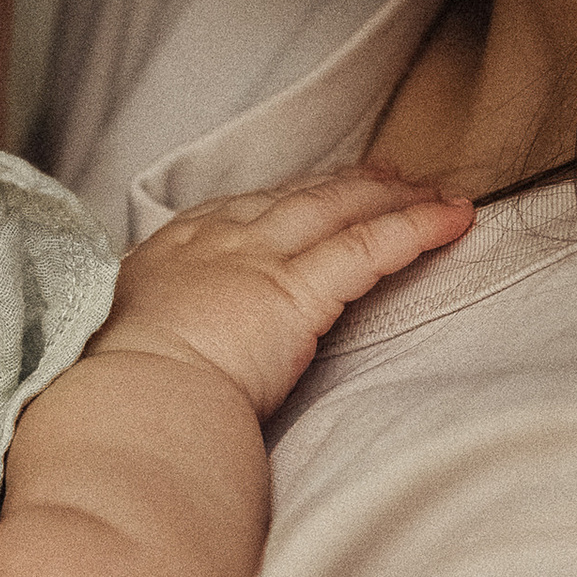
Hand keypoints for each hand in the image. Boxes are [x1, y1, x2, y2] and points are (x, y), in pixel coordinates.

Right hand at [98, 167, 470, 418]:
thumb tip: (157, 353)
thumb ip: (153, 331)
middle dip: (346, 184)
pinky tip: (454, 217)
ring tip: (433, 192)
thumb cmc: (122, 392)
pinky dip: (417, 226)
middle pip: (296, 197)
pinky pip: (370, 245)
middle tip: (388, 174)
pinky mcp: (297, 290)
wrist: (131, 402)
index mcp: (171, 253)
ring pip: (337, 208)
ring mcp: (258, 258)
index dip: (287, 198)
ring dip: (390, 196)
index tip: (314, 192)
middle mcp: (217, 241)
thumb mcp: (122, 343)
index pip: (241, 209)